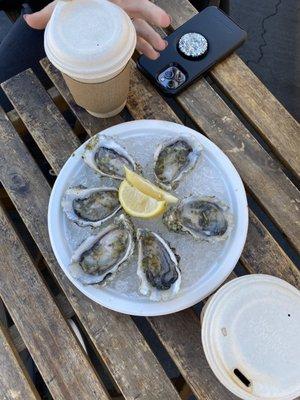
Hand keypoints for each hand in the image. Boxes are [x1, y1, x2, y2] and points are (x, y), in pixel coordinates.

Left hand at [24, 0, 169, 59]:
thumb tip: (28, 21)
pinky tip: (150, 55)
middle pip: (141, 12)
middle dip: (154, 21)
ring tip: (159, 50)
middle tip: (165, 30)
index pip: (133, 1)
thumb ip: (48, 12)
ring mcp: (122, 19)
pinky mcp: (122, 30)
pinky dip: (143, 46)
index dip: (148, 8)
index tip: (161, 17)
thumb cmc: (74, 3)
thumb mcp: (63, 4)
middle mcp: (119, 7)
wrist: (78, 6)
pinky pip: (136, 37)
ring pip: (140, 27)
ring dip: (151, 38)